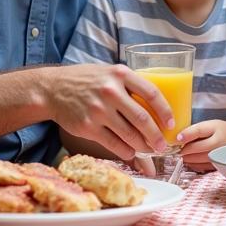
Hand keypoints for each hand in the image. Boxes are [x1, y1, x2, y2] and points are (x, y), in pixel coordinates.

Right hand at [47, 64, 172, 159]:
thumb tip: (156, 106)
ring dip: (143, 146)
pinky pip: (113, 143)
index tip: (172, 123)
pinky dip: (126, 151)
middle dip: (157, 136)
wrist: (53, 89)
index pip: (152, 93)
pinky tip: (131, 152)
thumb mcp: (110, 72)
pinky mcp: (87, 127)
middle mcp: (111, 91)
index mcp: (121, 74)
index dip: (165, 111)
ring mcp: (98, 110)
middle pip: (142, 118)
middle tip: (164, 145)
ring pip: (129, 134)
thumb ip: (130, 84)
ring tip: (151, 150)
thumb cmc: (87, 80)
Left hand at [176, 120, 225, 171]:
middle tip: (178, 149)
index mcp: (216, 129)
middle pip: (198, 148)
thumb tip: (177, 138)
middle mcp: (219, 143)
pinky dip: (193, 164)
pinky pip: (202, 167)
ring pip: (199, 159)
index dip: (187, 134)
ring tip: (184, 154)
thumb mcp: (207, 125)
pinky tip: (190, 160)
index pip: (199, 131)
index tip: (177, 138)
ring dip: (188, 158)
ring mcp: (219, 156)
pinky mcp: (218, 165)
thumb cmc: (217, 131)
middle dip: (185, 150)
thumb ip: (193, 131)